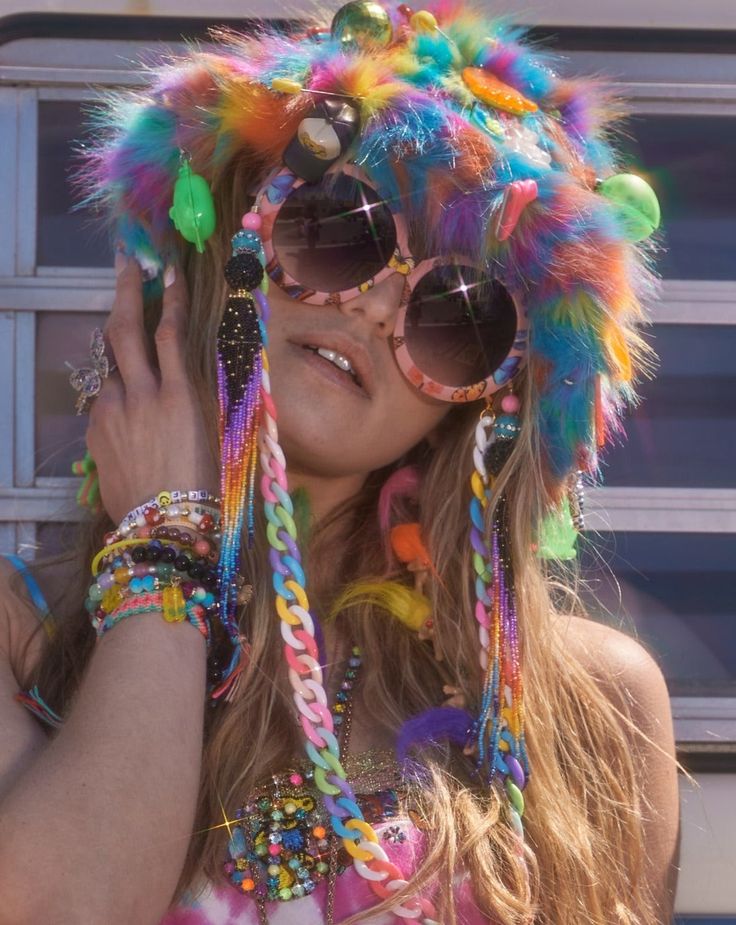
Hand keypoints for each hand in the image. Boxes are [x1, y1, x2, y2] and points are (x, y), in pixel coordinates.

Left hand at [86, 257, 218, 523]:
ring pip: (110, 367)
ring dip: (123, 357)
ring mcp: (111, 414)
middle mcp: (140, 396)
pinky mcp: (94, 433)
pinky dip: (118, 397)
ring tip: (136, 360)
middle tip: (127, 262)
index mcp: (179, 396)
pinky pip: (105, 401)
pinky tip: (132, 418)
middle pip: (123, 330)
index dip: (171, 296)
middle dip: (124, 290)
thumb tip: (186, 372)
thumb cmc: (205, 487)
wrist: (164, 528)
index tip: (170, 269)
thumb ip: (196, 397)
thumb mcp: (213, 435)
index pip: (170, 332)